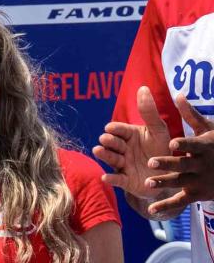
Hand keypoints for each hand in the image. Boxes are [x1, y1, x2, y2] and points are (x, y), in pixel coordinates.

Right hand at [94, 86, 172, 202]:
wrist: (169, 175)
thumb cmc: (161, 149)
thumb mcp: (159, 130)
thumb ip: (149, 112)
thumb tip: (143, 87)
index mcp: (129, 135)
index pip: (118, 129)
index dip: (114, 129)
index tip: (111, 128)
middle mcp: (122, 149)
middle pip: (111, 142)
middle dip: (108, 140)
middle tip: (106, 139)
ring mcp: (122, 164)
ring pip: (110, 158)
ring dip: (104, 154)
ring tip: (98, 150)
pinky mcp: (125, 180)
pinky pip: (117, 179)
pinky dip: (111, 179)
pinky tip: (105, 177)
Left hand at [141, 94, 213, 214]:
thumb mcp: (209, 130)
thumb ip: (191, 115)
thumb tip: (178, 94)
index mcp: (204, 147)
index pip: (193, 145)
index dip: (184, 144)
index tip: (173, 142)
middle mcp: (202, 165)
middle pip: (183, 165)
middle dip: (168, 164)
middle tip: (151, 162)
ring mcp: (199, 181)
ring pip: (180, 183)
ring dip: (164, 183)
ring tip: (147, 183)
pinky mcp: (196, 194)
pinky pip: (179, 201)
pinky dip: (166, 206)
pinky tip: (151, 209)